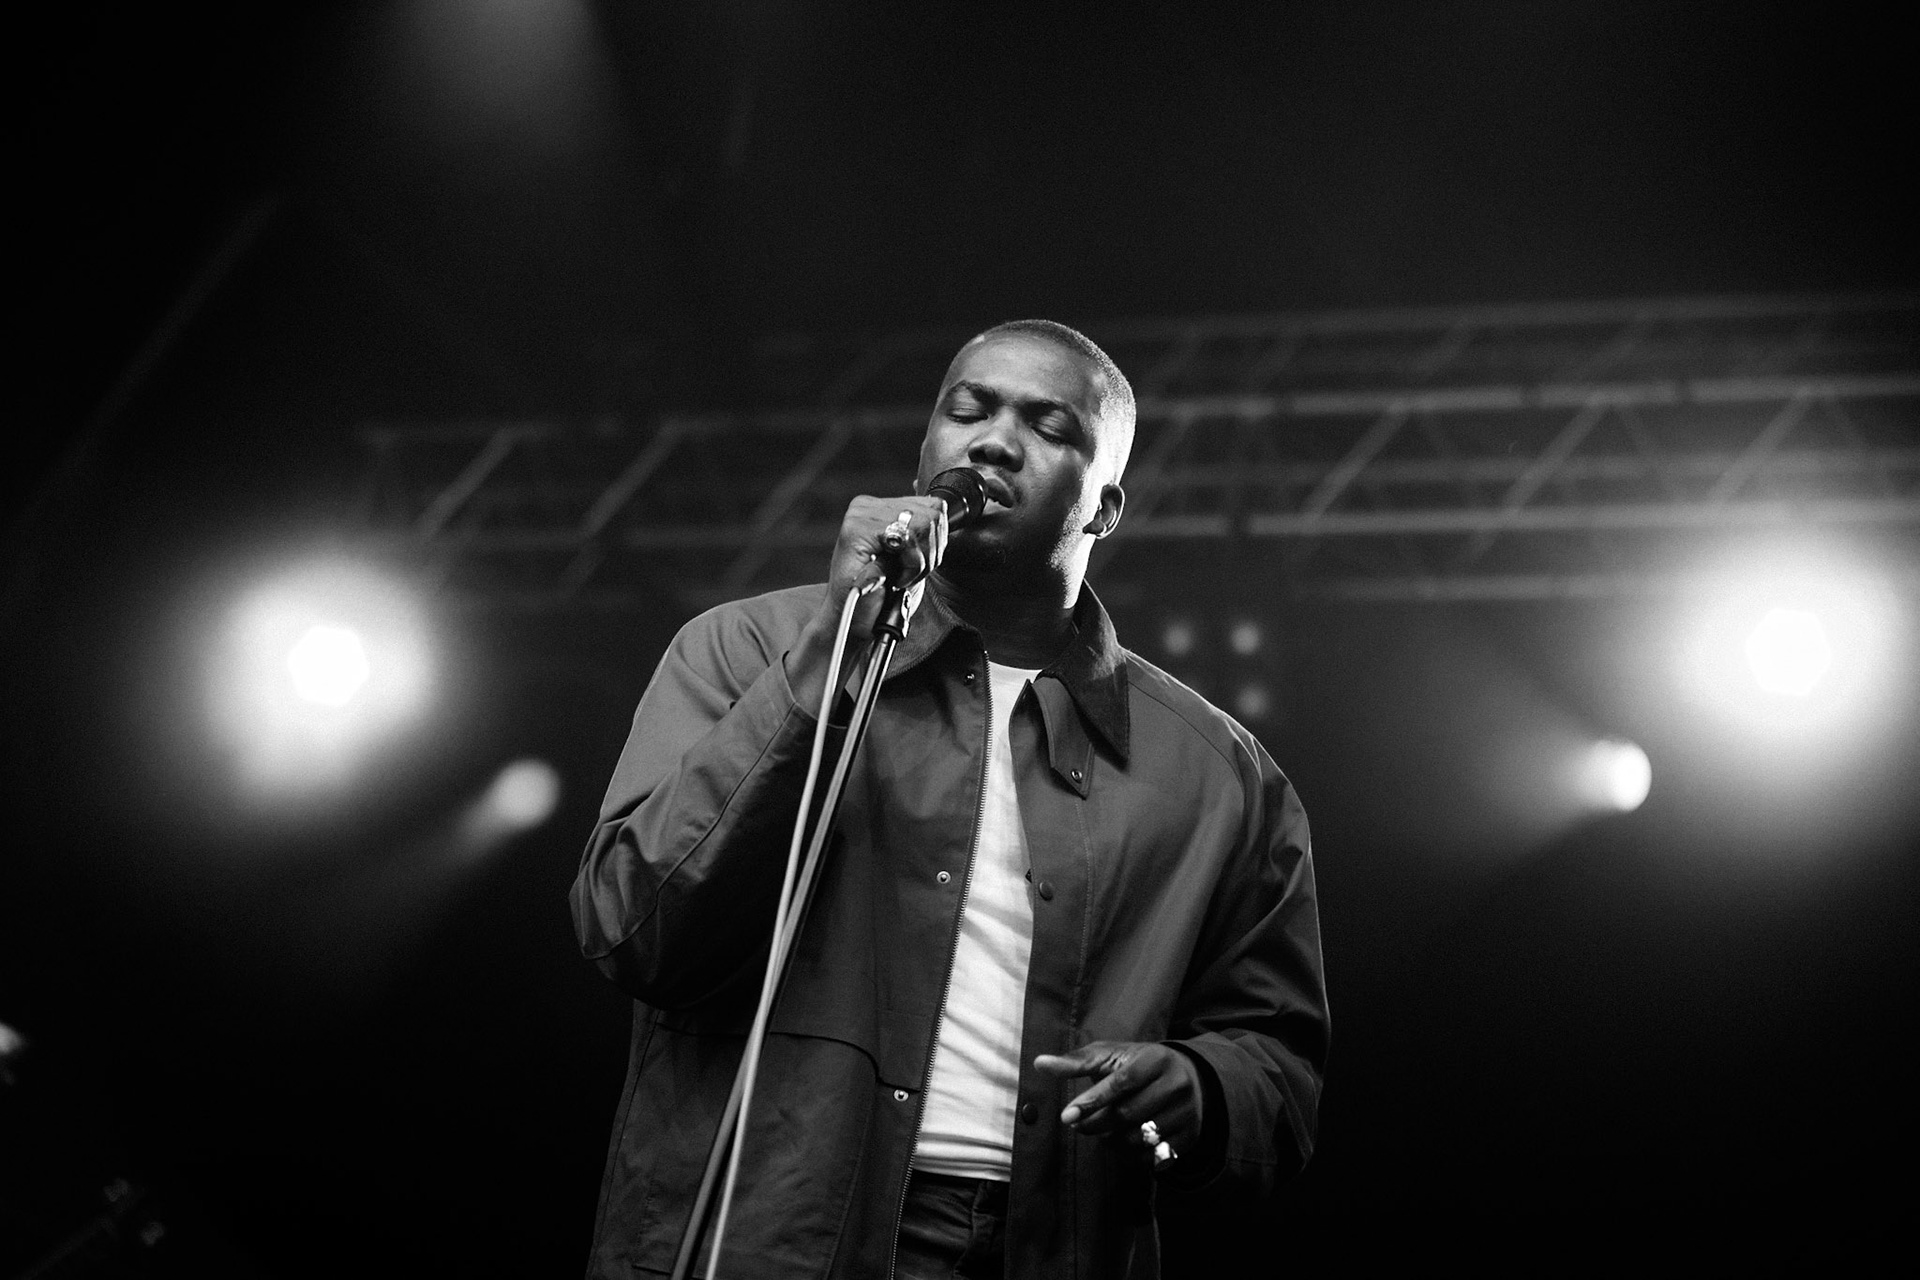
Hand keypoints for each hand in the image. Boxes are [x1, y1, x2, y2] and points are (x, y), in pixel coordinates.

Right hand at [788, 493, 949, 710]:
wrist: (854, 624)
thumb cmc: (881, 596)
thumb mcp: (910, 557)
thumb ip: (923, 530)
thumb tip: (939, 505)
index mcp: (880, 508)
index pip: (933, 505)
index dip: (936, 541)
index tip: (917, 564)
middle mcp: (867, 506)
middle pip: (932, 513)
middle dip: (930, 551)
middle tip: (907, 573)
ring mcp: (860, 515)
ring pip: (923, 523)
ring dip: (919, 561)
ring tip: (899, 576)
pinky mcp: (856, 530)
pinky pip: (907, 538)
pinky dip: (910, 565)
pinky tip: (893, 578)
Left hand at [1033, 1041, 1203, 1166]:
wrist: (1189, 1078)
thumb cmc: (1138, 1065)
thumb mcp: (1111, 1056)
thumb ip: (1076, 1062)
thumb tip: (1039, 1063)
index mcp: (1156, 1059)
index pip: (1121, 1083)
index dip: (1091, 1101)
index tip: (1066, 1117)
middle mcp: (1177, 1085)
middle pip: (1128, 1115)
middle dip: (1097, 1124)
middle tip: (1079, 1125)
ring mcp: (1187, 1112)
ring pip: (1139, 1139)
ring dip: (1112, 1141)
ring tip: (1102, 1132)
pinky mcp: (1190, 1136)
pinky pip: (1154, 1157)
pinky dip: (1132, 1155)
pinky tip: (1122, 1142)